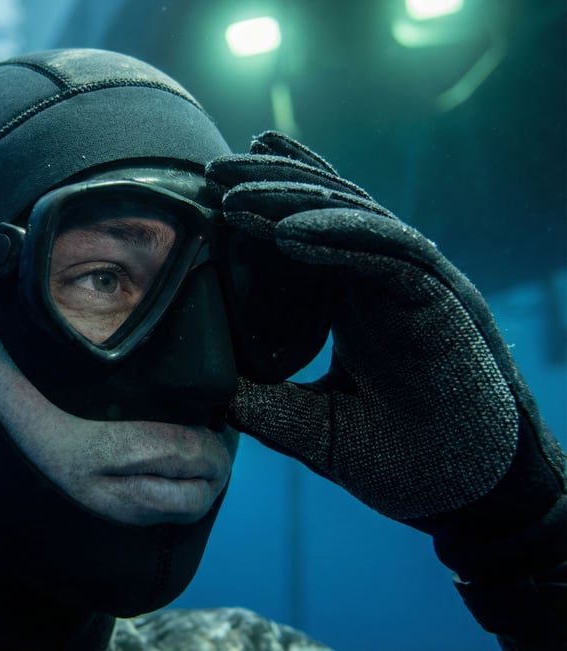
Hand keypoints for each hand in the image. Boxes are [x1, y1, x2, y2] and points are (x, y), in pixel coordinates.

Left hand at [207, 132, 566, 643]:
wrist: (460, 496)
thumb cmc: (394, 459)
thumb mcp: (310, 425)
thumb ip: (262, 402)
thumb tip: (204, 389)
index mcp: (353, 303)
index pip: (310, 232)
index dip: (267, 201)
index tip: (216, 185)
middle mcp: (381, 282)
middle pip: (325, 208)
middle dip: (269, 183)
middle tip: (214, 169)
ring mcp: (412, 286)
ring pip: (354, 217)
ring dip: (294, 199)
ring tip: (236, 194)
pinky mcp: (440, 300)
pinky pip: (388, 254)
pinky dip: (341, 236)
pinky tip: (289, 232)